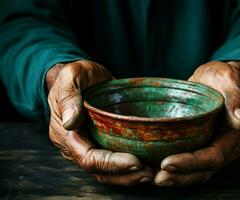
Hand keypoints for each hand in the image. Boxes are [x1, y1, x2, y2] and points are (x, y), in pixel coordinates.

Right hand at [47, 60, 152, 185]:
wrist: (84, 78)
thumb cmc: (77, 76)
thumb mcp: (71, 77)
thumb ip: (68, 97)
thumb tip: (70, 122)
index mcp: (67, 134)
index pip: (89, 158)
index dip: (111, 164)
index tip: (135, 161)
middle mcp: (78, 146)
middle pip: (100, 171)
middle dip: (125, 174)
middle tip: (150, 172)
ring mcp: (91, 146)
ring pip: (108, 172)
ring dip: (130, 176)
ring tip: (152, 173)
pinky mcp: (103, 143)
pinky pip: (114, 162)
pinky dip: (130, 168)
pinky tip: (148, 165)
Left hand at [154, 61, 239, 186]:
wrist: (218, 80)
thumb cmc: (223, 77)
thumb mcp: (229, 80)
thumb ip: (236, 98)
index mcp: (234, 134)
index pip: (213, 156)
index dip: (191, 163)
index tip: (167, 163)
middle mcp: (226, 147)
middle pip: (204, 170)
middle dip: (180, 176)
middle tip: (157, 178)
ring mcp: (214, 148)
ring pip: (197, 172)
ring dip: (176, 178)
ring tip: (154, 179)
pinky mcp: (202, 146)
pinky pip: (190, 164)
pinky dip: (175, 170)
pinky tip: (156, 169)